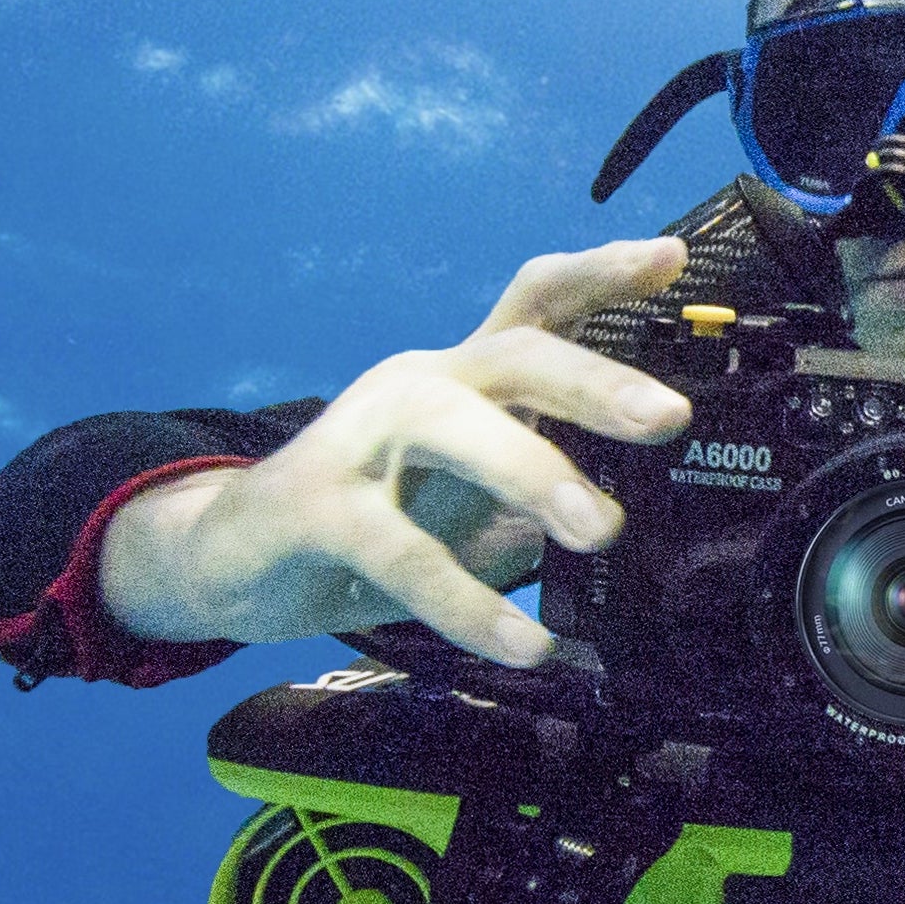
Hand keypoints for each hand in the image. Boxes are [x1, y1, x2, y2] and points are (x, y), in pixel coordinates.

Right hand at [101, 238, 694, 664]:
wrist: (233, 558)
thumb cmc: (374, 520)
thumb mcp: (473, 501)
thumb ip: (543, 499)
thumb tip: (641, 520)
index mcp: (465, 379)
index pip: (535, 302)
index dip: (601, 274)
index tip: (671, 258)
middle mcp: (418, 389)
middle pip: (511, 353)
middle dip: (593, 379)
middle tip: (669, 417)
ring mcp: (361, 439)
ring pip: (452, 429)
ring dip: (533, 472)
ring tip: (603, 530)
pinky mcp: (315, 508)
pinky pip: (400, 552)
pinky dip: (467, 601)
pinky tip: (524, 644)